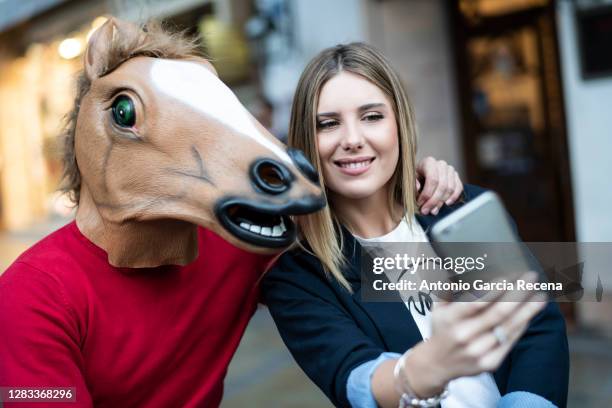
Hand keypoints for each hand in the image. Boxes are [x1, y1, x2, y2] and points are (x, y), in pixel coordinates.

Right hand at [399, 272, 545, 397]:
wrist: (438, 363)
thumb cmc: (442, 328)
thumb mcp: (438, 307)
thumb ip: (450, 288)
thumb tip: (464, 265)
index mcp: (450, 319)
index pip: (475, 303)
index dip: (494, 290)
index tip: (509, 276)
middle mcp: (464, 335)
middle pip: (497, 313)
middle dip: (517, 293)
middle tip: (530, 277)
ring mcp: (478, 351)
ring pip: (508, 327)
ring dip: (527, 310)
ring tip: (540, 295)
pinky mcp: (490, 362)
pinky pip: (510, 341)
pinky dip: (522, 325)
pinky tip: (530, 313)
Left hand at [415, 157, 462, 214]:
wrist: (421, 175)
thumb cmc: (414, 178)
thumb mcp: (408, 179)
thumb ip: (412, 183)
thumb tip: (418, 188)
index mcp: (429, 162)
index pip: (432, 179)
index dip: (427, 194)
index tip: (420, 204)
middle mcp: (441, 164)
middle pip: (442, 185)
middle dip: (434, 201)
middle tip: (426, 211)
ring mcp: (450, 170)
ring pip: (450, 189)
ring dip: (441, 202)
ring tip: (433, 210)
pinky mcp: (456, 177)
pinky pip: (458, 188)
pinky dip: (453, 198)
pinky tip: (445, 204)